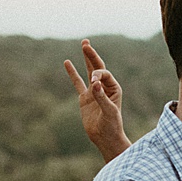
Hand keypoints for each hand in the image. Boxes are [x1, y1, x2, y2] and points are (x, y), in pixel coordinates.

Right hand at [64, 40, 128, 160]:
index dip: (98, 74)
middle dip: (92, 55)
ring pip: (89, 72)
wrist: (105, 138)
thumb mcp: (109, 112)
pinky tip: (67, 62)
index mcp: (114, 88)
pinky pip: (77, 82)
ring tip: (84, 44)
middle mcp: (104, 87)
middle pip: (98, 67)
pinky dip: (72, 73)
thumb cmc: (111, 126)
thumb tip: (94, 83)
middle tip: (85, 42)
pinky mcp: (85, 98)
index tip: (93, 83)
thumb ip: (101, 97)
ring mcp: (94, 92)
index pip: (103, 74)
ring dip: (86, 59)